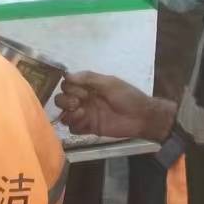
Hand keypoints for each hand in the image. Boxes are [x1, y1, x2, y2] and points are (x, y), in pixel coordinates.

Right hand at [55, 72, 172, 141]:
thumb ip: (88, 78)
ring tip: (81, 113)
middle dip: (65, 101)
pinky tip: (85, 121)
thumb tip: (66, 75)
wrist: (141, 117)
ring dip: (68, 113)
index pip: (66, 85)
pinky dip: (74, 124)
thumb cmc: (128, 97)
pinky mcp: (88, 128)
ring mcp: (85, 115)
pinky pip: (72, 128)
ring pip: (64, 115)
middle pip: (61, 100)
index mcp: (88, 87)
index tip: (81, 90)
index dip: (69, 88)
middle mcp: (83, 100)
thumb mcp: (109, 82)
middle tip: (78, 103)